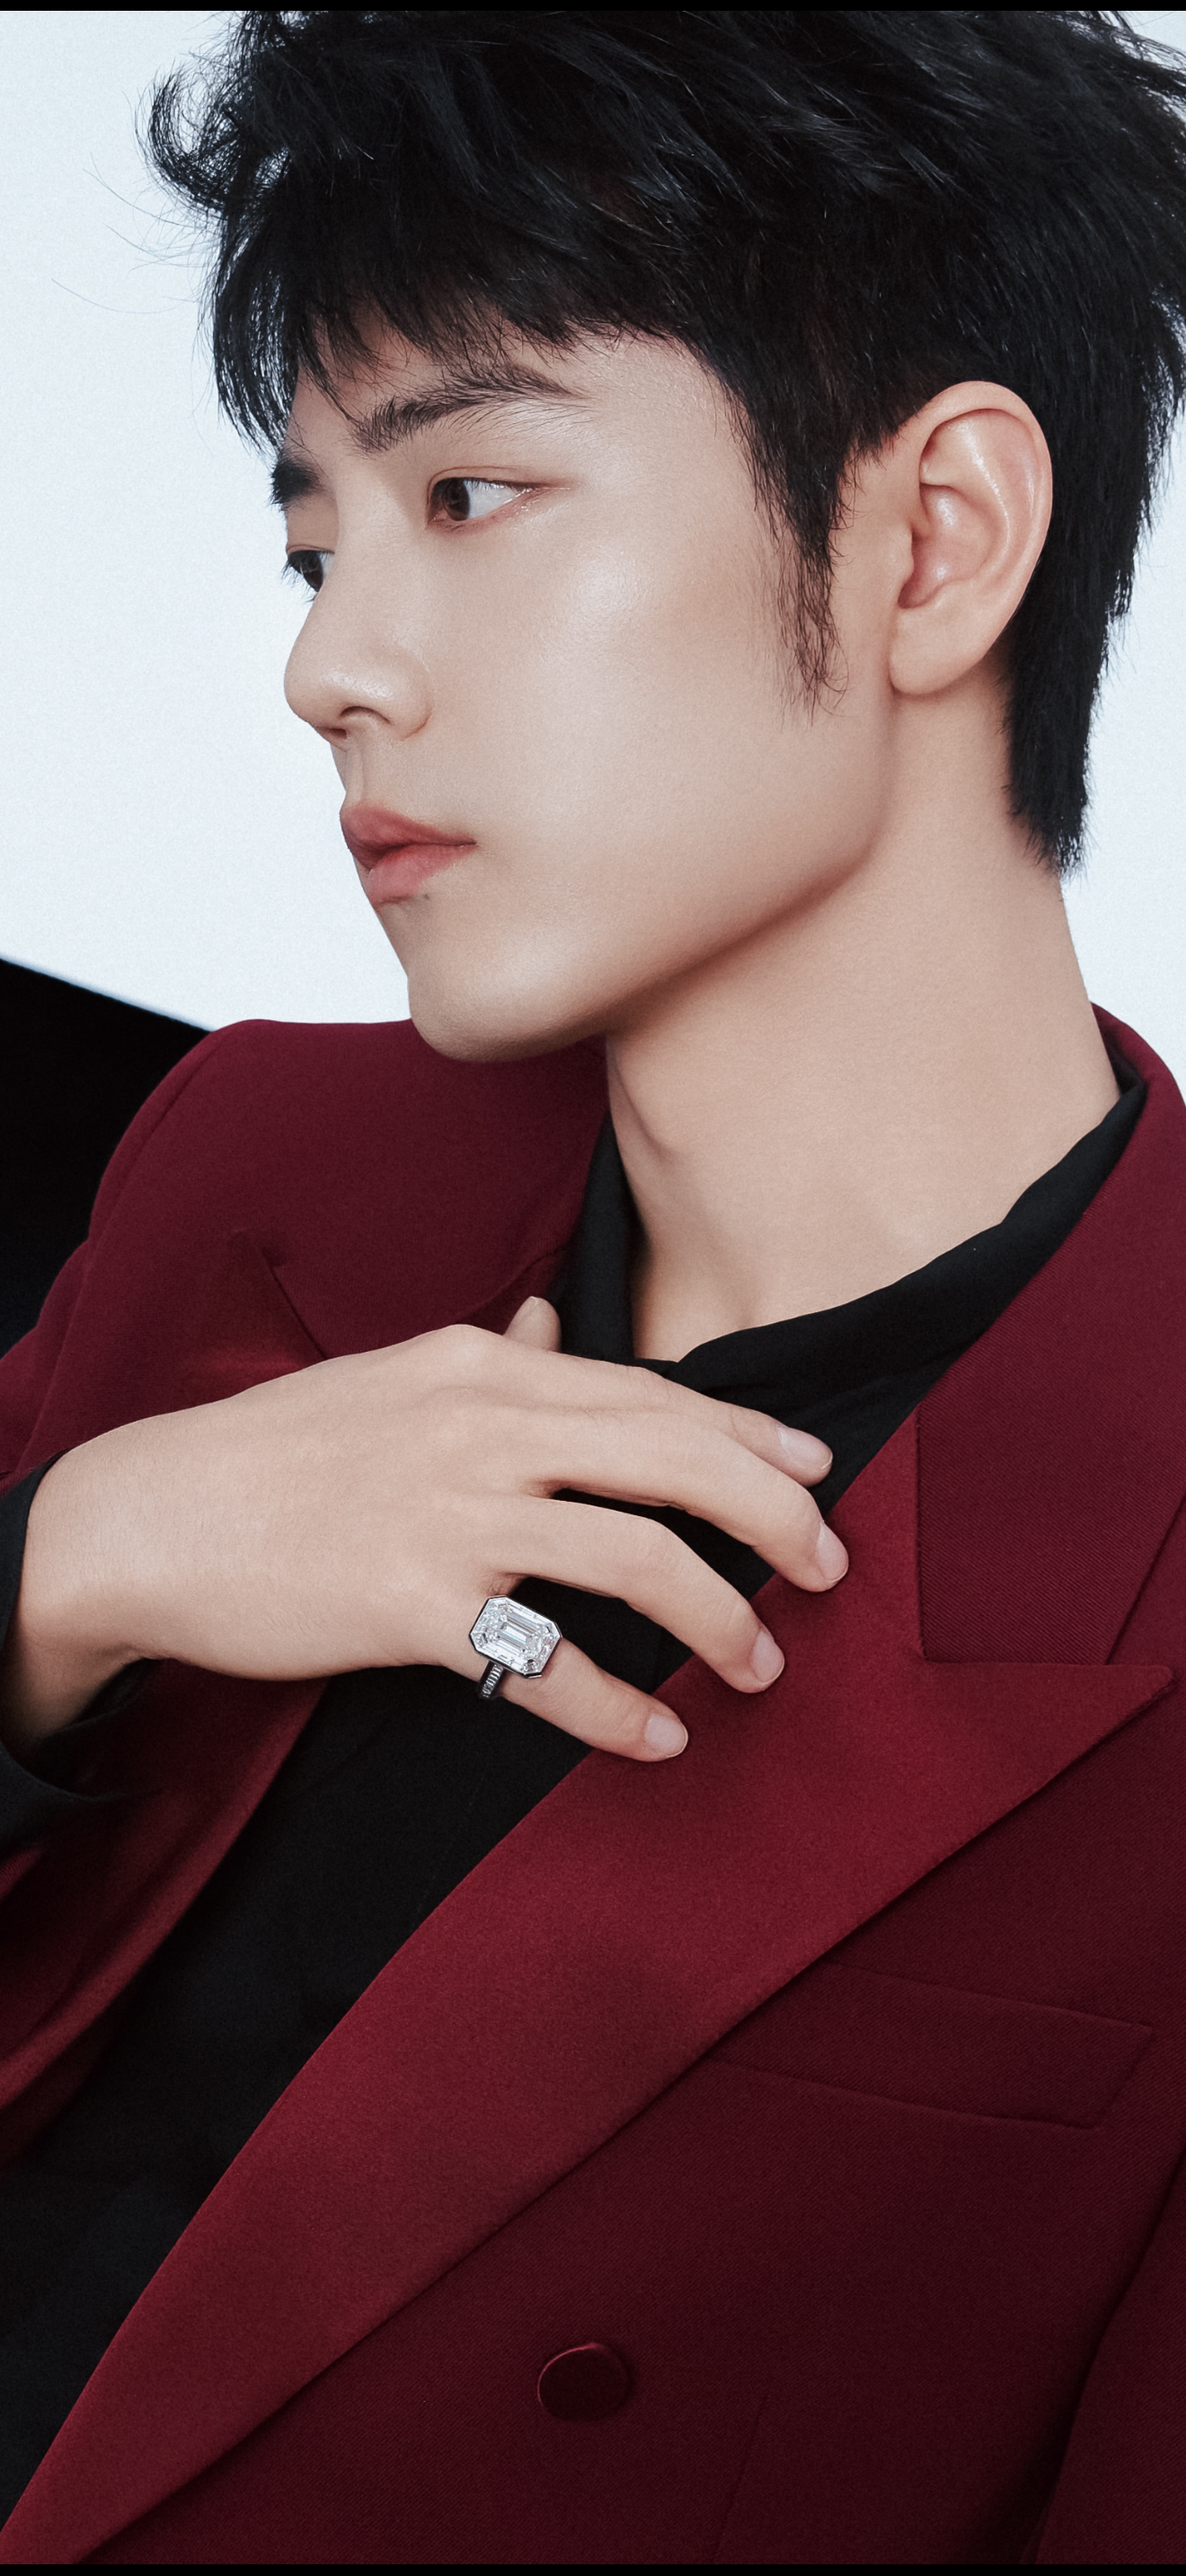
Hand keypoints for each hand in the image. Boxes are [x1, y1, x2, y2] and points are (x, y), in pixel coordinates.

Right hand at [2, 1298, 844, 1761]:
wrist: (152, 1516)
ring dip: (721, 1622)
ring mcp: (451, 1515)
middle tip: (826, 1573)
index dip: (752, 1439)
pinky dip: (617, 1709)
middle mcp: (485, 1428)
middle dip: (774, 1520)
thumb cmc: (277, 1452)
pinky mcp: (411, 1605)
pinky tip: (653, 1735)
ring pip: (638, 1559)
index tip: (818, 1475)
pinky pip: (546, 1664)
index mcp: (486, 1368)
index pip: (655, 1396)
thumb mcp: (390, 1376)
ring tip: (757, 1666)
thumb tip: (553, 1322)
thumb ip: (490, 1355)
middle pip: (676, 1462)